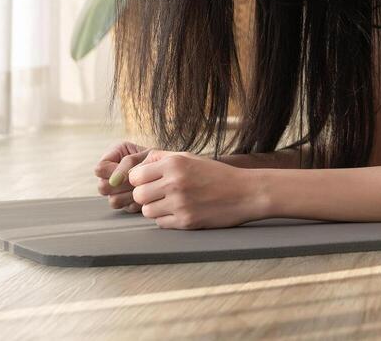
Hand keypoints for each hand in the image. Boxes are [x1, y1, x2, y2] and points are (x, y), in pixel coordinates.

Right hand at [93, 141, 154, 213]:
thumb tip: (114, 180)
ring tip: (144, 186)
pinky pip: (126, 208)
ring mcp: (116, 192)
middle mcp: (110, 176)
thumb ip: (128, 163)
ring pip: (113, 200)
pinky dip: (138, 202)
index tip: (132, 170)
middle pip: (103, 187)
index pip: (100, 169)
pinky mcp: (126, 204)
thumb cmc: (158, 159)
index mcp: (112, 158)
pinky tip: (147, 194)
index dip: (114, 171)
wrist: (170, 171)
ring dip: (131, 193)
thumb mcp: (145, 154)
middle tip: (138, 179)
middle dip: (123, 184)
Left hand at [126, 150, 262, 229]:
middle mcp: (174, 182)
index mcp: (174, 163)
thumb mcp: (191, 158)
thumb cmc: (217, 174)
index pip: (135, 176)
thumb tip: (136, 167)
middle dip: (146, 196)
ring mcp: (180, 203)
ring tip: (171, 203)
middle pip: (138, 195)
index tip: (150, 182)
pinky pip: (160, 223)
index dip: (140, 180)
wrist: (245, 192)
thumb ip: (162, 159)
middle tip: (159, 194)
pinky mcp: (186, 221)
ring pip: (147, 211)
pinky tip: (181, 211)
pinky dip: (167, 219)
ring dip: (155, 208)